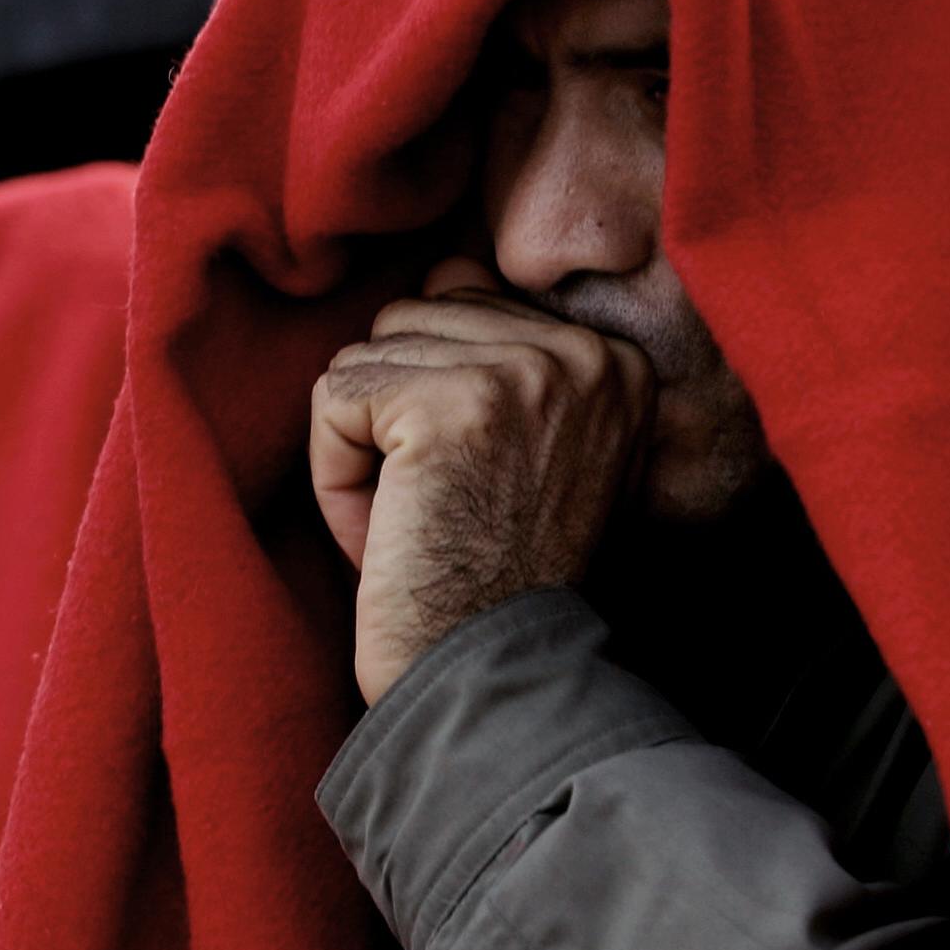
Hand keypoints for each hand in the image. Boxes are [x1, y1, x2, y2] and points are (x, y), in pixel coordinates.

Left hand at [310, 257, 655, 705]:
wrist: (489, 681)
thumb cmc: (494, 581)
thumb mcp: (531, 452)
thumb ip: (503, 357)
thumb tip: (448, 268)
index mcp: (615, 361)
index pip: (468, 299)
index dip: (432, 399)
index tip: (468, 489)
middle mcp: (584, 353)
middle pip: (411, 319)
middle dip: (390, 419)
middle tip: (434, 515)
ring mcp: (522, 371)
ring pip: (365, 356)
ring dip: (360, 451)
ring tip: (414, 526)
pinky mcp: (449, 404)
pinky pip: (333, 398)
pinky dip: (333, 477)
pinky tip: (383, 536)